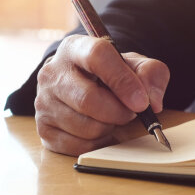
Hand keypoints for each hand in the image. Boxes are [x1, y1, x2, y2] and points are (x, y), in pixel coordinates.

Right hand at [34, 35, 169, 155]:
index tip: (141, 101)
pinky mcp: (43, 129)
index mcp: (74, 48)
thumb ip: (151, 74)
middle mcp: (51, 74)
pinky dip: (98, 143)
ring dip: (109, 127)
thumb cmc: (109, 74)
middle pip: (88, 99)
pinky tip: (99, 130)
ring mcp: (43, 103)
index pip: (97, 56)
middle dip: (119, 112)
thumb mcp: (134, 65)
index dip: (122, 80)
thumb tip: (151, 102)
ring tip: (110, 117)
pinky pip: (79, 147)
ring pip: (87, 127)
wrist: (80, 86)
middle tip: (130, 112)